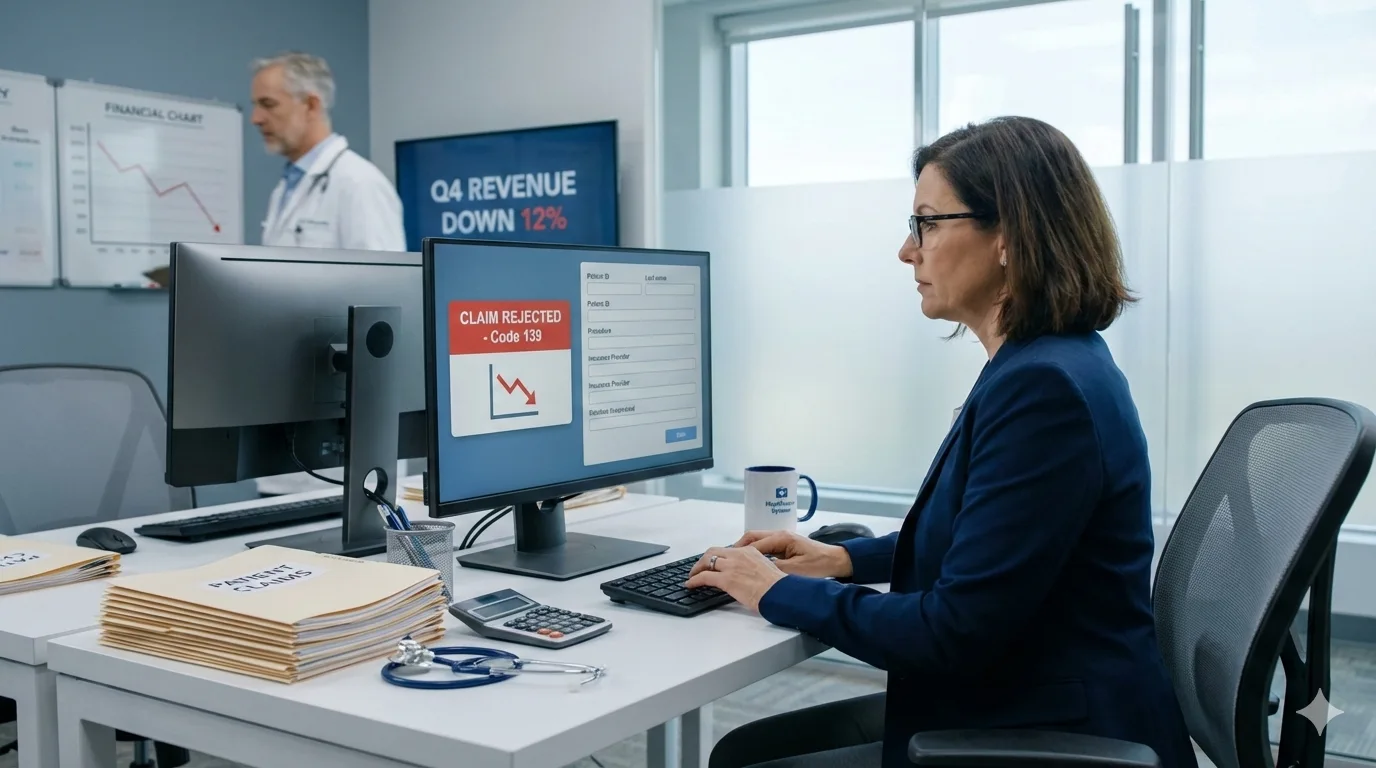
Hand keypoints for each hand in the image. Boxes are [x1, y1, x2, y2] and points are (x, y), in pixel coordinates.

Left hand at [684, 546, 785, 612]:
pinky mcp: (726, 579)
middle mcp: (739, 555)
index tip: (713, 562)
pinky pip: (704, 577)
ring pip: (706, 561)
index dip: (717, 556)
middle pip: (713, 552)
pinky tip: (691, 584)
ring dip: (697, 569)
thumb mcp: (766, 569)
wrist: (779, 593)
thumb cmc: (777, 586)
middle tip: (699, 568)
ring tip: (693, 576)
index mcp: (750, 551)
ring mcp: (731, 566)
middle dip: (704, 559)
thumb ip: (754, 568)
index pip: (728, 550)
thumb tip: (748, 575)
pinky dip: (695, 580)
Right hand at [735, 529, 852, 579]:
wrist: (837, 561)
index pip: (754, 543)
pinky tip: (750, 563)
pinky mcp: (785, 545)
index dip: (739, 552)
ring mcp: (782, 539)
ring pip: (756, 541)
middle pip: (751, 537)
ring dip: (745, 550)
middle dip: (737, 548)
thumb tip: (756, 571)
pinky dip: (754, 553)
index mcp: (781, 538)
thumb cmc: (819, 564)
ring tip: (734, 562)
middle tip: (725, 560)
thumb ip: (775, 569)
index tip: (727, 560)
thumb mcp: (795, 570)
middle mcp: (780, 535)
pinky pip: (764, 546)